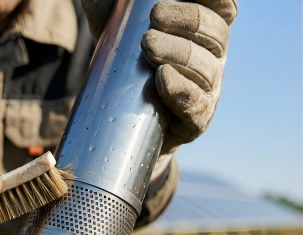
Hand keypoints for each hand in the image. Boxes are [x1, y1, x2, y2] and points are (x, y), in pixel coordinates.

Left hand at [82, 0, 237, 153]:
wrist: (123, 124)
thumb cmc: (127, 68)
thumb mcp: (118, 34)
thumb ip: (110, 11)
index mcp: (205, 29)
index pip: (222, 7)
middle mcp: (214, 57)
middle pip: (215, 33)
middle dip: (187, 19)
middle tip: (155, 15)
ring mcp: (209, 90)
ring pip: (206, 68)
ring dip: (179, 53)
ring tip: (148, 44)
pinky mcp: (197, 120)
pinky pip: (196, 104)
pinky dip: (180, 90)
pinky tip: (163, 77)